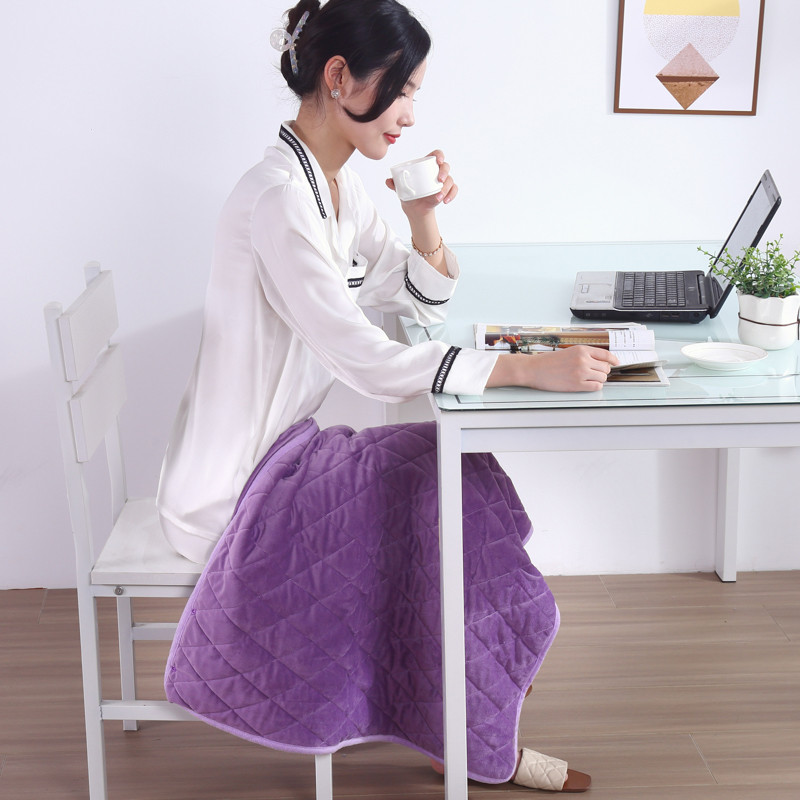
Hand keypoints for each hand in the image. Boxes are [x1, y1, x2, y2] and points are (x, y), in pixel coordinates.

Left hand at [385, 149, 458, 217]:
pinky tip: (445, 201)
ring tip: (438, 197)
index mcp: (427, 166)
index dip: (439, 155)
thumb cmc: (409, 194)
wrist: (415, 209)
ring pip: (450, 180)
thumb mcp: (401, 189)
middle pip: (446, 166)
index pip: (436, 155)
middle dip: (444, 172)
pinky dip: (451, 195)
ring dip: (446, 188)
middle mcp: (437, 172)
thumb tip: (388, 181)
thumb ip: (395, 184)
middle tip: (439, 180)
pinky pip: (454, 190)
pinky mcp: (447, 191)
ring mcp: (443, 182)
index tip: (438, 161)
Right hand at [488, 346, 619, 392]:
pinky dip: (595, 386)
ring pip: (603, 378)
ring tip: (587, 379)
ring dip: (598, 379)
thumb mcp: (568, 352)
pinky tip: (587, 385)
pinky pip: (596, 387)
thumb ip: (584, 355)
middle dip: (602, 371)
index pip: (606, 355)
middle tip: (594, 373)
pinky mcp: (577, 384)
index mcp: (581, 350)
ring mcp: (581, 373)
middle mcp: (583, 360)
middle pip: (606, 368)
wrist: (534, 369)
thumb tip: (599, 362)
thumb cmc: (547, 361)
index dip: (613, 360)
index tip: (616, 363)